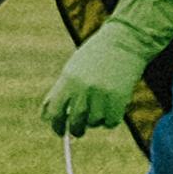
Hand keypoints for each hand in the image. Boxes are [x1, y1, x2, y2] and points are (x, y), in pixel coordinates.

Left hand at [39, 0, 172, 138]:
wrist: (125, 42)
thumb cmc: (95, 57)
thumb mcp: (72, 70)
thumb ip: (60, 92)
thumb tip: (47, 117)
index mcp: (68, 80)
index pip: (54, 113)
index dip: (56, 125)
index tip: (60, 130)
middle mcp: (83, 88)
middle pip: (75, 122)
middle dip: (76, 130)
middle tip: (78, 131)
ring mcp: (102, 94)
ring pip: (94, 123)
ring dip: (95, 121)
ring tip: (99, 108)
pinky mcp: (119, 98)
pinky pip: (111, 122)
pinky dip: (110, 120)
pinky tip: (111, 110)